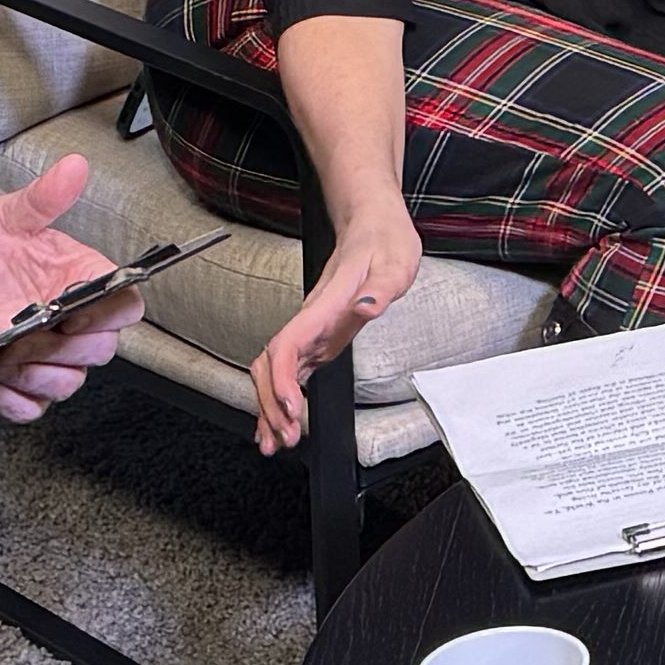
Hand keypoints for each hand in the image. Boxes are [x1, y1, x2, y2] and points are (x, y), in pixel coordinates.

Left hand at [0, 157, 135, 422]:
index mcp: (79, 283)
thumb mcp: (2, 221)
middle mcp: (71, 325)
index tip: (72, 306)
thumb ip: (42, 199)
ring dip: (31, 370)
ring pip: (68, 382)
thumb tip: (74, 167)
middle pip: (101, 350)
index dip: (109, 313)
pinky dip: (8, 395)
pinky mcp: (19, 388)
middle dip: (61, 344)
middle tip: (24, 328)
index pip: (126, 307)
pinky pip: (30, 408)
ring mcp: (47, 360)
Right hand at [253, 206, 426, 454]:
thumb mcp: (395, 263)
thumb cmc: (383, 242)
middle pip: (270, 364)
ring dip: (269, 405)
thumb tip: (368, 307)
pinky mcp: (317, 334)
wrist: (373, 223)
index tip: (291, 409)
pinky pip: (287, 368)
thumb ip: (380, 289)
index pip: (288, 344)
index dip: (282, 380)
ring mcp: (311, 328)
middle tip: (285, 438)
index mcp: (324, 305)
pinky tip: (280, 420)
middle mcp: (310, 319)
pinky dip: (279, 396)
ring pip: (272, 369)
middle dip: (271, 404)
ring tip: (275, 441)